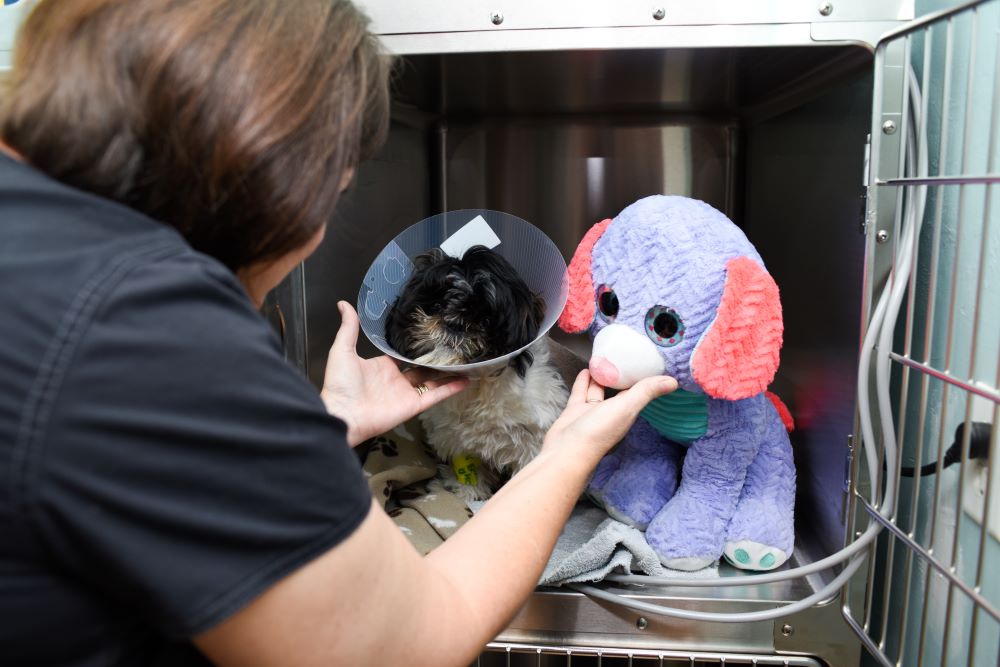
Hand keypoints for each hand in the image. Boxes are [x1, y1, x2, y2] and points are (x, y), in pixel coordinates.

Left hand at [321, 301, 468, 445]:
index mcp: (382, 366)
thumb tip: (344, 304)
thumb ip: (349, 328)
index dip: (415, 346)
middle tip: (451, 346)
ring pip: (432, 381)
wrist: (343, 413)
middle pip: (421, 367)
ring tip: (464, 362)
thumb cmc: (340, 384)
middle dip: (435, 359)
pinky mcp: (413, 405)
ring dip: (447, 373)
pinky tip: (465, 380)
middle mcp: (396, 380)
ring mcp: (406, 393)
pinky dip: (451, 388)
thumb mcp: (343, 350)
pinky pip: (436, 395)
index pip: (402, 355)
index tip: (429, 334)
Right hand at [542, 369, 677, 464]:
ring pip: (599, 390)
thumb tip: (674, 381)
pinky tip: (586, 369)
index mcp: (627, 413)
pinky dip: (584, 382)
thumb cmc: (599, 431)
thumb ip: (646, 392)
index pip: (639, 392)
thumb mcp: (626, 407)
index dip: (643, 378)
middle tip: (623, 355)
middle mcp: (611, 413)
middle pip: (618, 391)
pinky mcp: (575, 411)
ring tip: (604, 359)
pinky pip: (581, 393)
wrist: (566, 450)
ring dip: (601, 377)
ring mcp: (592, 413)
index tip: (647, 361)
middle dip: (621, 375)